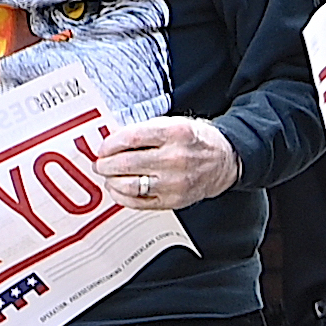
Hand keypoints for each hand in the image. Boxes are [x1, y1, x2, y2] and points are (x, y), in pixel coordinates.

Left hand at [90, 114, 238, 210]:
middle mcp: (176, 158)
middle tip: (101, 164)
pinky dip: (122, 197)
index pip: (130, 138)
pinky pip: (139, 202)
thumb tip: (111, 144)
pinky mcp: (175, 200)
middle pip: (126, 163)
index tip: (103, 147)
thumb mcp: (173, 123)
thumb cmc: (195, 140)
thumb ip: (143, 131)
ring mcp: (176, 182)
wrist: (224, 161)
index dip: (109, 144)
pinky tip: (119, 189)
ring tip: (110, 176)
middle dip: (106, 164)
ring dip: (112, 181)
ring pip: (129, 185)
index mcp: (175, 134)